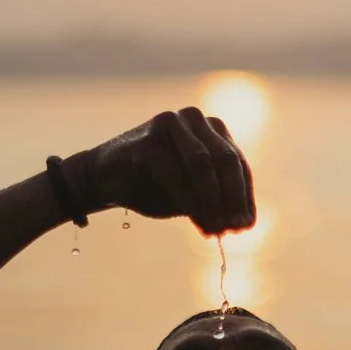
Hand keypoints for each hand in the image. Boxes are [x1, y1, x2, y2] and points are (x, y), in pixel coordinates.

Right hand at [84, 108, 255, 234]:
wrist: (104, 179)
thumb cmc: (153, 187)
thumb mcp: (191, 197)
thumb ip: (214, 204)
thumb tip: (240, 225)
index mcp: (212, 129)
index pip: (238, 164)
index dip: (245, 197)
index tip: (246, 227)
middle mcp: (194, 119)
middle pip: (225, 160)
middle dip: (232, 198)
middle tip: (234, 229)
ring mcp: (170, 124)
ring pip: (202, 164)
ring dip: (211, 200)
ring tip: (216, 229)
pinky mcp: (147, 140)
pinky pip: (173, 172)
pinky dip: (187, 198)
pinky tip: (194, 219)